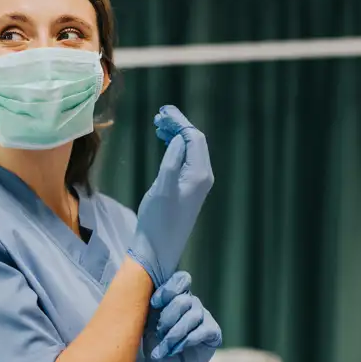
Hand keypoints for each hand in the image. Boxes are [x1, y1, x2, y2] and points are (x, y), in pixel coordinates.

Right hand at [127, 106, 213, 286]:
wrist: (157, 249)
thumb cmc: (157, 221)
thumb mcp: (162, 188)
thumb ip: (172, 161)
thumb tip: (178, 139)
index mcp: (199, 175)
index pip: (194, 138)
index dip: (179, 122)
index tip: (162, 112)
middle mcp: (203, 177)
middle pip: (195, 141)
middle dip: (178, 126)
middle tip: (158, 116)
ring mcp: (197, 184)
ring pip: (191, 150)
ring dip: (176, 135)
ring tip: (158, 126)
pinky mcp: (189, 190)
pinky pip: (186, 160)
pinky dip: (175, 148)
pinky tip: (164, 143)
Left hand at [142, 271, 221, 361]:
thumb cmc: (155, 342)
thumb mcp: (149, 322)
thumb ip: (151, 306)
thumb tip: (148, 293)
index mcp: (177, 295)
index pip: (180, 280)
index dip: (168, 290)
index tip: (154, 304)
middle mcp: (193, 303)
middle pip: (183, 300)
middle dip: (167, 318)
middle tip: (158, 333)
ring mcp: (205, 316)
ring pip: (192, 316)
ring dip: (174, 334)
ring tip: (163, 348)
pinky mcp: (213, 332)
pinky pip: (202, 331)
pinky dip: (186, 341)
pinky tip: (175, 350)